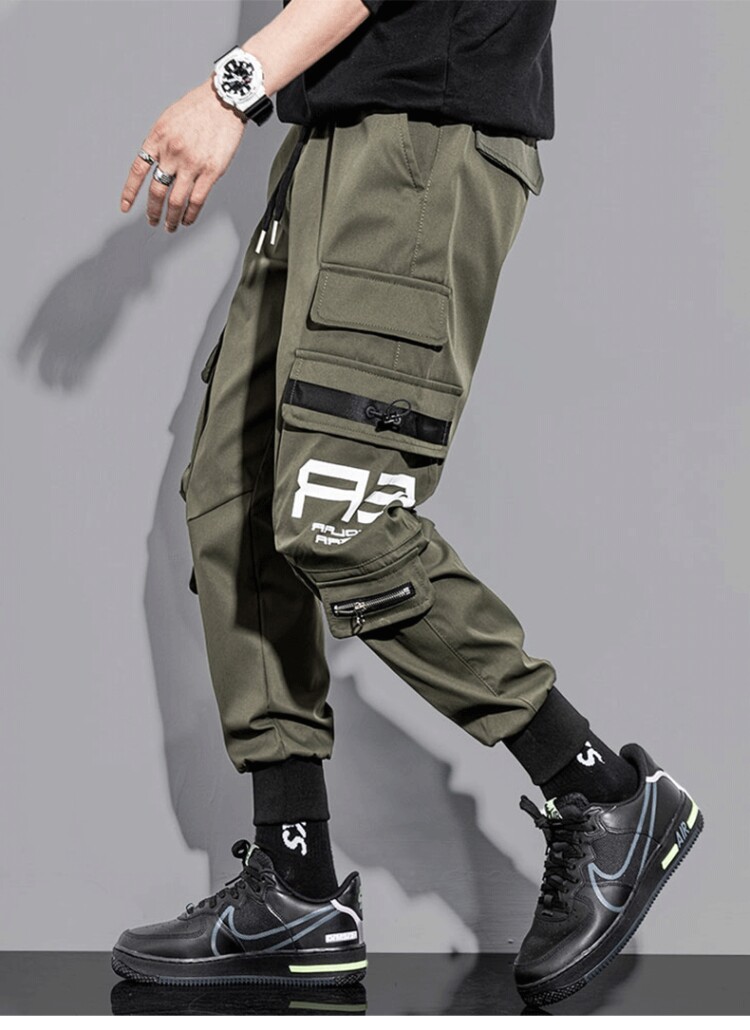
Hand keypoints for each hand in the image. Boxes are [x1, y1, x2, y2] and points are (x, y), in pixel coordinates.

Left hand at [121, 78, 245, 230]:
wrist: (224, 100)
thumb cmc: (199, 107)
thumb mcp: (169, 120)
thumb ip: (160, 143)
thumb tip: (157, 166)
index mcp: (158, 138)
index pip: (138, 170)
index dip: (130, 192)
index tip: (125, 206)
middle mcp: (172, 152)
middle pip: (157, 191)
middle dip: (153, 211)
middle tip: (153, 221)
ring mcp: (191, 164)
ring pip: (176, 201)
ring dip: (171, 218)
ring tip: (170, 226)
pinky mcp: (211, 172)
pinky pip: (197, 200)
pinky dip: (190, 214)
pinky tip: (188, 219)